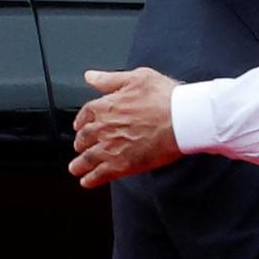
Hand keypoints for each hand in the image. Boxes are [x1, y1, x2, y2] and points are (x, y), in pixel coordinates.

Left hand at [69, 68, 182, 187]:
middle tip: (81, 147)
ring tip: (76, 168)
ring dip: (79, 165)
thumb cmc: (165, 98)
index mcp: (106, 106)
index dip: (81, 121)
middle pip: (83, 138)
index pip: (85, 114)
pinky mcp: (122, 165)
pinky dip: (91, 179)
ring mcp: (110, 148)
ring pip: (87, 159)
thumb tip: (90, 77)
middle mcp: (103, 128)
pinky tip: (88, 181)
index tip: (81, 126)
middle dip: (80, 143)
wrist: (182, 119)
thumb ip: (110, 79)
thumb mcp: (138, 77)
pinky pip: (99, 175)